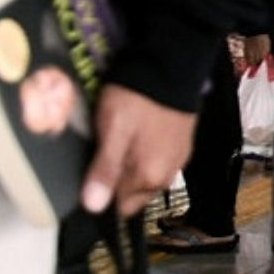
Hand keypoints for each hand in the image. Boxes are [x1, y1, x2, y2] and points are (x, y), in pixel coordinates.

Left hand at [80, 84, 194, 216]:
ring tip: (120, 141)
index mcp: (149, 177)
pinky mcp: (182, 145)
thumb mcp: (113, 131)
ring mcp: (178, 160)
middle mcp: (167, 175)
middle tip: (104, 152)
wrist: (172, 66)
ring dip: (132, 169)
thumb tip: (93, 208)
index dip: (103, 195)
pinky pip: (158, 163)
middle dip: (117, 182)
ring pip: (146, 179)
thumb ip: (104, 170)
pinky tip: (139, 135)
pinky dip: (146, 156)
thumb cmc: (137, 100)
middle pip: (134, 195)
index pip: (120, 208)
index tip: (91, 174)